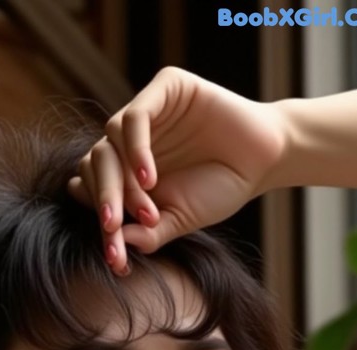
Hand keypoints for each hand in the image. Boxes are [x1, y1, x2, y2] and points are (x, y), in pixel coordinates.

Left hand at [68, 66, 286, 272]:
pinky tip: (150, 178)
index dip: (99, 220)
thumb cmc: (221, 190)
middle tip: (114, 230)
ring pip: (108, 143)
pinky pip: (135, 118)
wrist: (264, 162)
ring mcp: (146, 111)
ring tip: (148, 209)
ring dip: (123, 182)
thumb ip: (146, 233)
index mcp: (125, 167)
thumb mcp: (178, 219)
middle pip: (95, 165)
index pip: (92, 187)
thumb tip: (113, 247)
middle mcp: (129, 138)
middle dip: (104, 202)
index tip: (113, 254)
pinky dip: (136, 150)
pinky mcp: (165, 88)